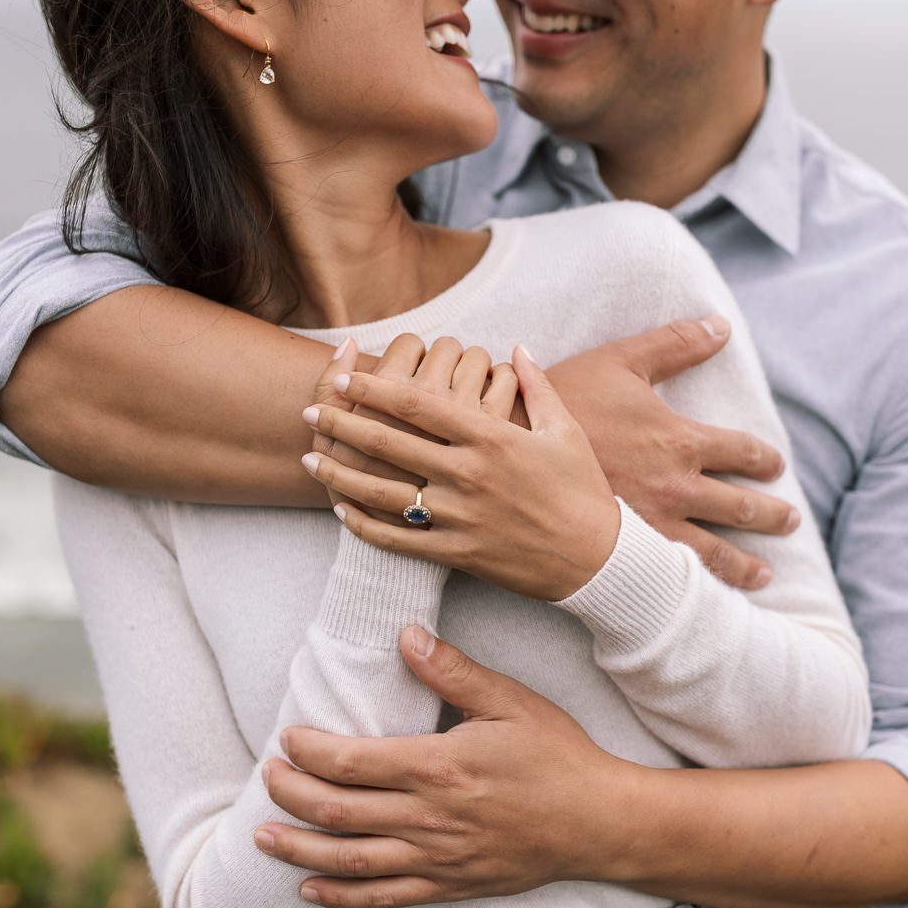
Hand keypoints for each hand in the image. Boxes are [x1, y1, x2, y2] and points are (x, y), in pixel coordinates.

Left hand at [253, 629, 636, 907]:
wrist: (600, 823)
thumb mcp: (511, 702)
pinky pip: (383, 898)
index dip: (308, 752)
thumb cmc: (558, 756)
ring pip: (349, 861)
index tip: (287, 739)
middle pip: (337, 812)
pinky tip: (308, 888)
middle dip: (291, 795)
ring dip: (298, 850)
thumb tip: (405, 636)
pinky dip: (339, 897)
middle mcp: (430, 818)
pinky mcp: (450, 886)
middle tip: (266, 779)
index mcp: (438, 767)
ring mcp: (438, 859)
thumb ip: (453, 671)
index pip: (350, 762)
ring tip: (262, 838)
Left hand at [302, 347, 622, 600]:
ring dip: (341, 474)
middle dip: (342, 424)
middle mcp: (470, 475)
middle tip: (308, 411)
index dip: (374, 387)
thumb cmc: (584, 490)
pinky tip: (342, 510)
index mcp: (492, 437)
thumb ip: (536, 385)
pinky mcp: (459, 553)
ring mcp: (461, 517)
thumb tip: (514, 348)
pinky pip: (400, 540)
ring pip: (384, 493)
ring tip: (310, 459)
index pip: (418, 404)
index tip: (343, 377)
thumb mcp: (566, 431)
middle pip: (389, 443)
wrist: (599, 559)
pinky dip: (365, 526)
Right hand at [545, 318, 800, 589]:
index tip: (774, 466)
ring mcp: (652, 527)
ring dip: (745, 565)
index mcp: (680, 441)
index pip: (741, 452)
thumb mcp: (620, 361)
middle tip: (788, 521)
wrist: (510, 449)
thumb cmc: (563, 400)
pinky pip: (673, 576)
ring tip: (764, 574)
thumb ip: (675, 344)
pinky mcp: (624, 553)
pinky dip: (699, 589)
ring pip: (714, 554)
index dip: (762, 458)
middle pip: (740, 508)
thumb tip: (720, 326)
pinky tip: (706, 595)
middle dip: (769, 516)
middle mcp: (676, 489)